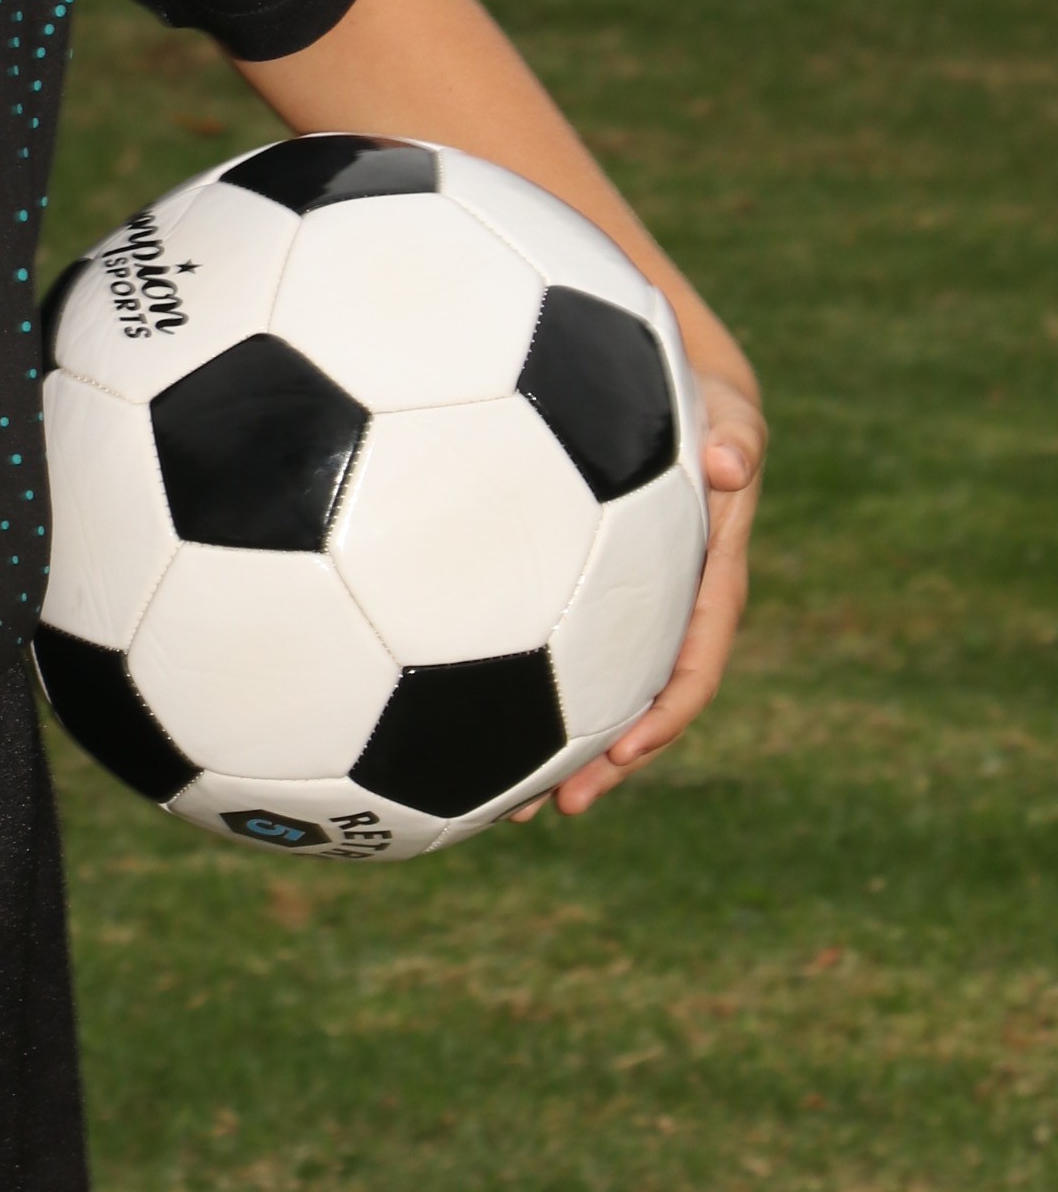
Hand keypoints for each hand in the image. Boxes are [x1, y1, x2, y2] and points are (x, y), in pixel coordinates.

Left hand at [523, 364, 764, 820]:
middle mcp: (664, 608)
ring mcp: (619, 604)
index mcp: (706, 583)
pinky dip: (514, 690)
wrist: (664, 384)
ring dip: (555, 749)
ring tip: (502, 805)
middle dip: (605, 763)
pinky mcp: (575, 590)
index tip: (625, 750)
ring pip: (589, 693)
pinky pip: (545, 648)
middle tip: (557, 807)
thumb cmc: (696, 398)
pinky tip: (454, 719)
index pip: (694, 664)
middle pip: (640, 703)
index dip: (665, 713)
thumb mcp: (728, 410)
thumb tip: (733, 462)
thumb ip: (738, 435)